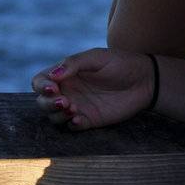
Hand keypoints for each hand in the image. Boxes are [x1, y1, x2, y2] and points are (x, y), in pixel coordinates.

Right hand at [31, 48, 153, 130]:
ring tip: (73, 108)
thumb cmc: (120, 62)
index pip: (40, 81)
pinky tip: (79, 119)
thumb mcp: (97, 57)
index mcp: (66, 74)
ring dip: (58, 115)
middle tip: (63, 100)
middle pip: (42, 102)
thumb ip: (73, 63)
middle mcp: (68, 90)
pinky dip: (71, 125)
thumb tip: (53, 76)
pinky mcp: (89, 120)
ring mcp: (77, 106)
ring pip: (54, 117)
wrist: (144, 80)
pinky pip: (72, 127)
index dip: (41, 85)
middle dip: (47, 103)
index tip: (52, 87)